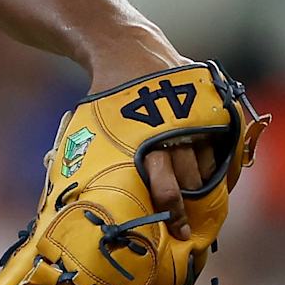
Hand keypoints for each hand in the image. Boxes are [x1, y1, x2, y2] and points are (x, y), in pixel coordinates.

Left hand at [89, 40, 206, 239]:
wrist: (127, 50)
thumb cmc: (105, 96)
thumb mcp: (88, 126)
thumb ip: (81, 155)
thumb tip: (61, 183)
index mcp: (144, 141)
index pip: (166, 188)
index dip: (174, 213)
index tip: (179, 234)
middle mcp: (175, 132)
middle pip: (191, 182)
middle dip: (191, 208)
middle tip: (190, 230)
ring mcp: (197, 119)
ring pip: (209, 165)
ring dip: (205, 187)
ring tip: (201, 206)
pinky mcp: (212, 107)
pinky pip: (223, 144)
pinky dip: (220, 164)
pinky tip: (218, 181)